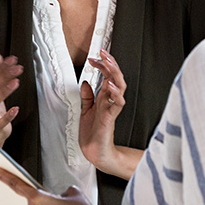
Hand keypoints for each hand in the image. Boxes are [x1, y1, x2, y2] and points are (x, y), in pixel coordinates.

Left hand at [79, 49, 134, 177]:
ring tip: (108, 63)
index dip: (102, 65)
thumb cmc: (92, 132)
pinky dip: (115, 93)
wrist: (94, 151)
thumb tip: (85, 82)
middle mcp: (110, 100)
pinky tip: (110, 85)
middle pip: (115, 77)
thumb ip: (87, 96)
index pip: (107, 76)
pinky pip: (117, 104)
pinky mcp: (111, 117)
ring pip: (120, 87)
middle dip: (110, 64)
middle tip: (103, 52)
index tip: (93, 57)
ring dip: (114, 74)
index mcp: (104, 97)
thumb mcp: (85, 110)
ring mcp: (112, 108)